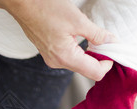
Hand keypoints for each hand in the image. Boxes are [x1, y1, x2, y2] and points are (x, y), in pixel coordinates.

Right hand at [0, 0, 115, 80]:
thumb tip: (111, 41)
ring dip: (89, 54)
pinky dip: (79, 51)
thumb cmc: (46, 9)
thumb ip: (97, 34)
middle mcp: (57, 63)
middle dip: (99, 59)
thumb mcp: (78, 20)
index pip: (95, 73)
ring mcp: (52, 59)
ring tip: (94, 38)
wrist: (24, 5)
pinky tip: (80, 38)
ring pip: (78, 64)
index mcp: (65, 57)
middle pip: (86, 70)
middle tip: (107, 42)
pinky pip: (68, 58)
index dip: (108, 63)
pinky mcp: (49, 53)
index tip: (113, 50)